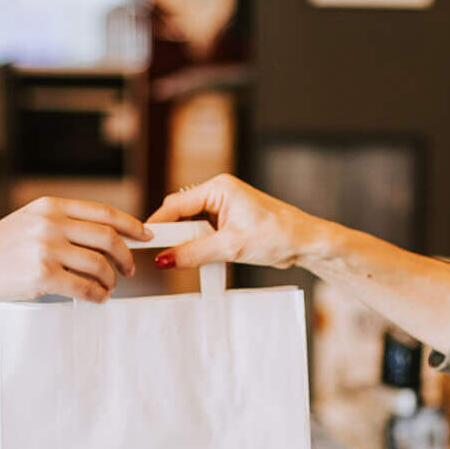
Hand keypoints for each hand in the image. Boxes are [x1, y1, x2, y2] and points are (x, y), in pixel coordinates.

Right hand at [0, 198, 148, 308]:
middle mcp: (51, 224)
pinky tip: (98, 298)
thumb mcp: (29, 221)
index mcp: (50, 206)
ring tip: (108, 287)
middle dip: (125, 256)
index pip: (103, 212)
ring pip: (100, 265)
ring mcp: (46, 249)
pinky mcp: (43, 276)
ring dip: (111, 279)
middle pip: (108, 238)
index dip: (131, 224)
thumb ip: (62, 223)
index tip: (145, 234)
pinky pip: (85, 287)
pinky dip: (98, 295)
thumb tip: (104, 236)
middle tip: (128, 270)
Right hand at [144, 176, 325, 270]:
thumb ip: (194, 253)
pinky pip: (204, 232)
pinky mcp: (230, 221)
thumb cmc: (277, 235)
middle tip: (163, 256)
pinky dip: (198, 246)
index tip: (144, 242)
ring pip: (191, 225)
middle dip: (172, 235)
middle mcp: (219, 193)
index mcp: (219, 188)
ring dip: (187, 242)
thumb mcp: (231, 247)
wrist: (306, 243)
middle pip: (181, 213)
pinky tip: (198, 258)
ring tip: (183, 259)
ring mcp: (224, 207)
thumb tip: (165, 260)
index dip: (159, 224)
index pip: (176, 204)